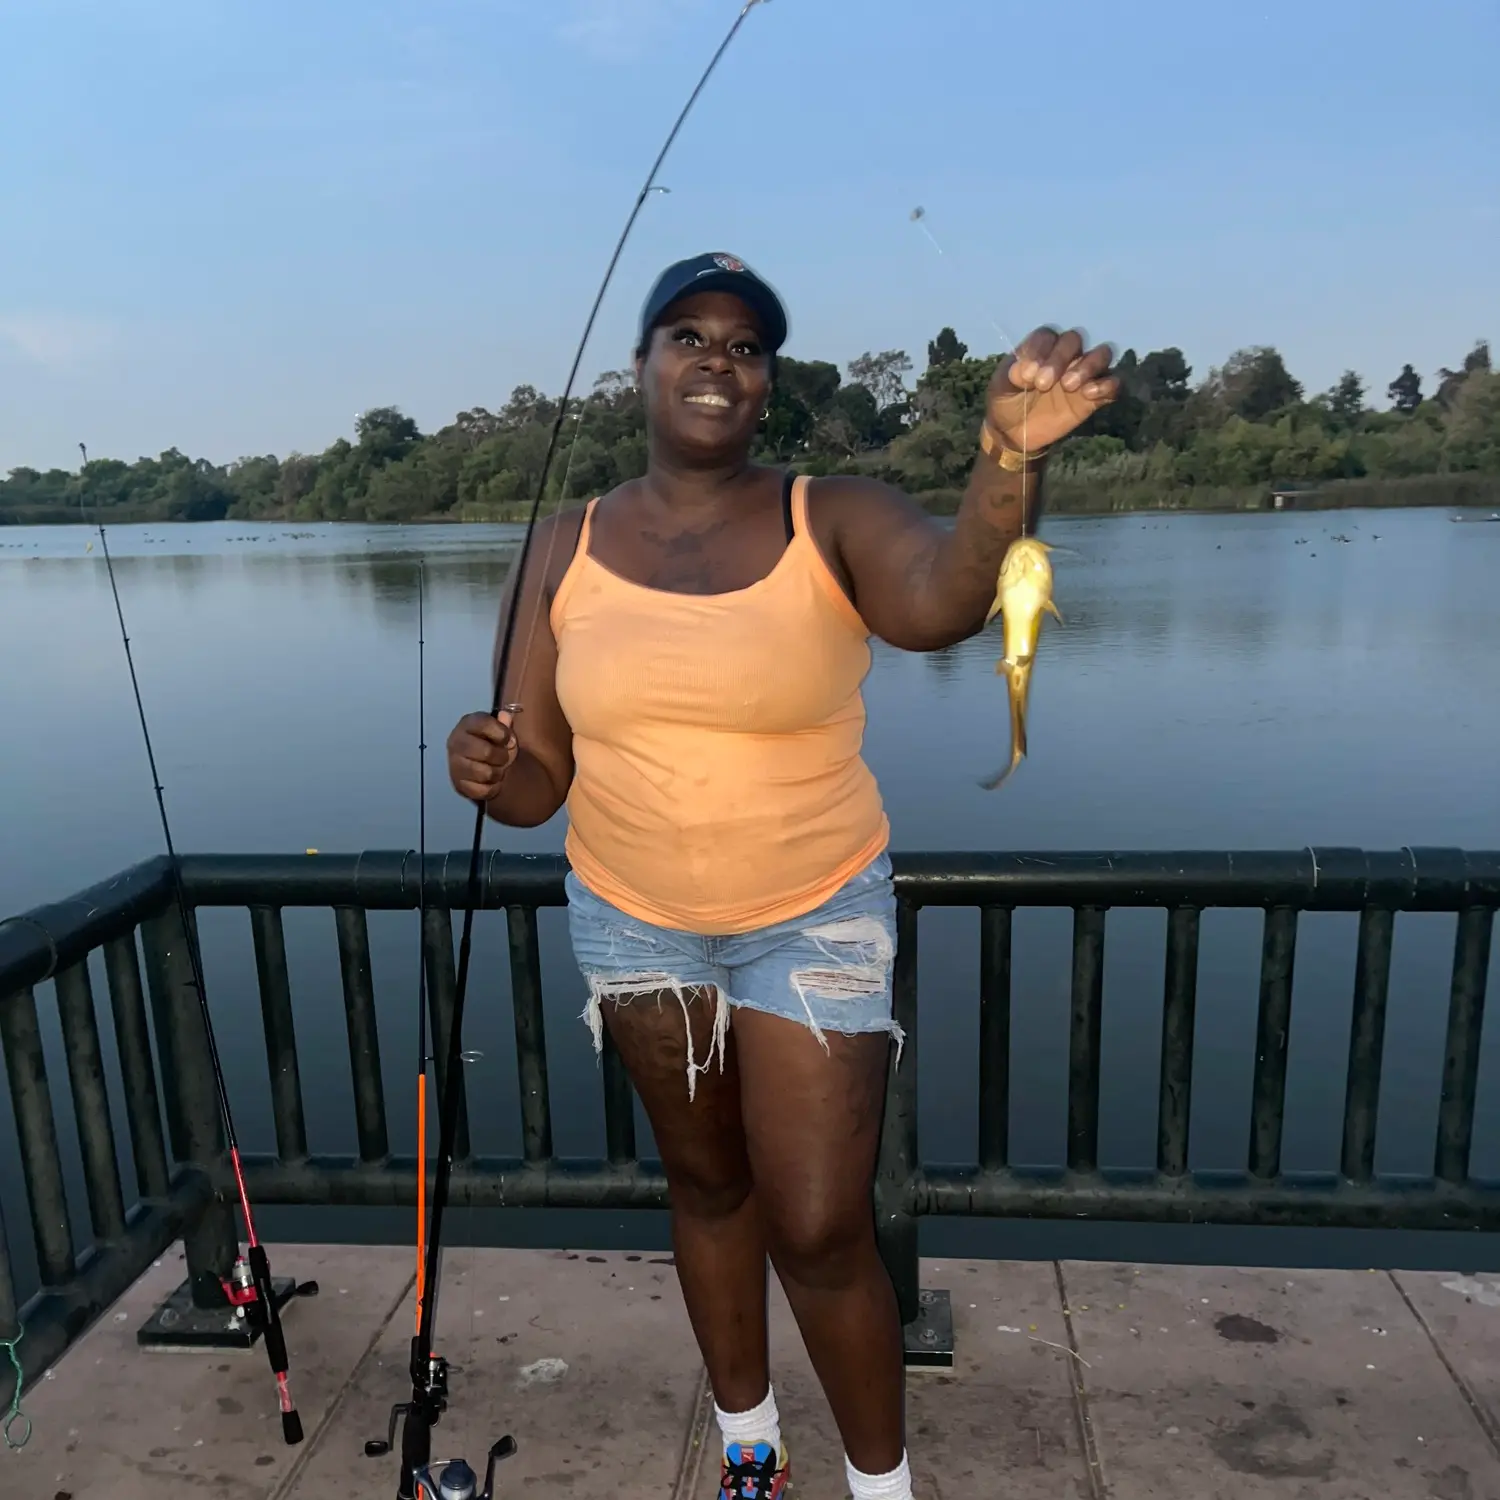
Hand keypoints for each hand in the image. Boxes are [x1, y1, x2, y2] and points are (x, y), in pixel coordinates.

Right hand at [446, 710, 518, 803]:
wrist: (484, 767)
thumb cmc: (493, 745)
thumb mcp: (503, 732)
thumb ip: (505, 724)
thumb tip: (505, 716)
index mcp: (467, 724)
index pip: (483, 723)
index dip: (501, 733)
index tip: (507, 739)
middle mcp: (456, 742)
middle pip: (486, 752)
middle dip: (501, 757)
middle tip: (503, 757)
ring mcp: (454, 764)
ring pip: (485, 773)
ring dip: (497, 773)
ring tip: (496, 769)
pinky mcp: (458, 784)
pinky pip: (482, 790)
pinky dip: (491, 788)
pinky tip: (489, 781)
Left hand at [985, 327, 1117, 453]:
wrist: (1015, 434)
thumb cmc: (1006, 403)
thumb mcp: (999, 389)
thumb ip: (1009, 375)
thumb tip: (1024, 370)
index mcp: (1040, 348)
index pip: (1047, 336)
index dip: (1040, 351)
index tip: (1028, 376)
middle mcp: (1065, 355)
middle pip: (1074, 339)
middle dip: (1061, 357)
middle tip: (1043, 384)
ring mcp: (1083, 374)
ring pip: (1101, 354)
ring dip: (1088, 365)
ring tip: (1069, 386)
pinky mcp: (1095, 397)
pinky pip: (1114, 383)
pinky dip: (1107, 385)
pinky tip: (1089, 394)